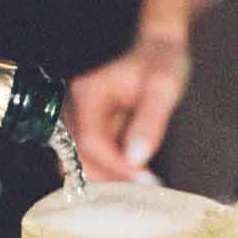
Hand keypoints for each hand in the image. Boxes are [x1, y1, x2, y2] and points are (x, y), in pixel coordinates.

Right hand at [66, 33, 189, 181]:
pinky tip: (132, 176)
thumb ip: (150, 121)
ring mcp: (77, 118)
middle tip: (146, 187)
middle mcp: (74, 106)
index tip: (145, 179)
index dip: (115, 166)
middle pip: (77, 157)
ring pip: (79, 162)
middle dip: (110, 178)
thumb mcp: (164, 87)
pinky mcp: (86, 128)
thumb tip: (135, 158)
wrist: (158, 50)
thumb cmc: (161, 62)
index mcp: (88, 93)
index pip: (90, 141)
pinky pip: (88, 158)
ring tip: (140, 184)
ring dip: (107, 179)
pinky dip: (107, 172)